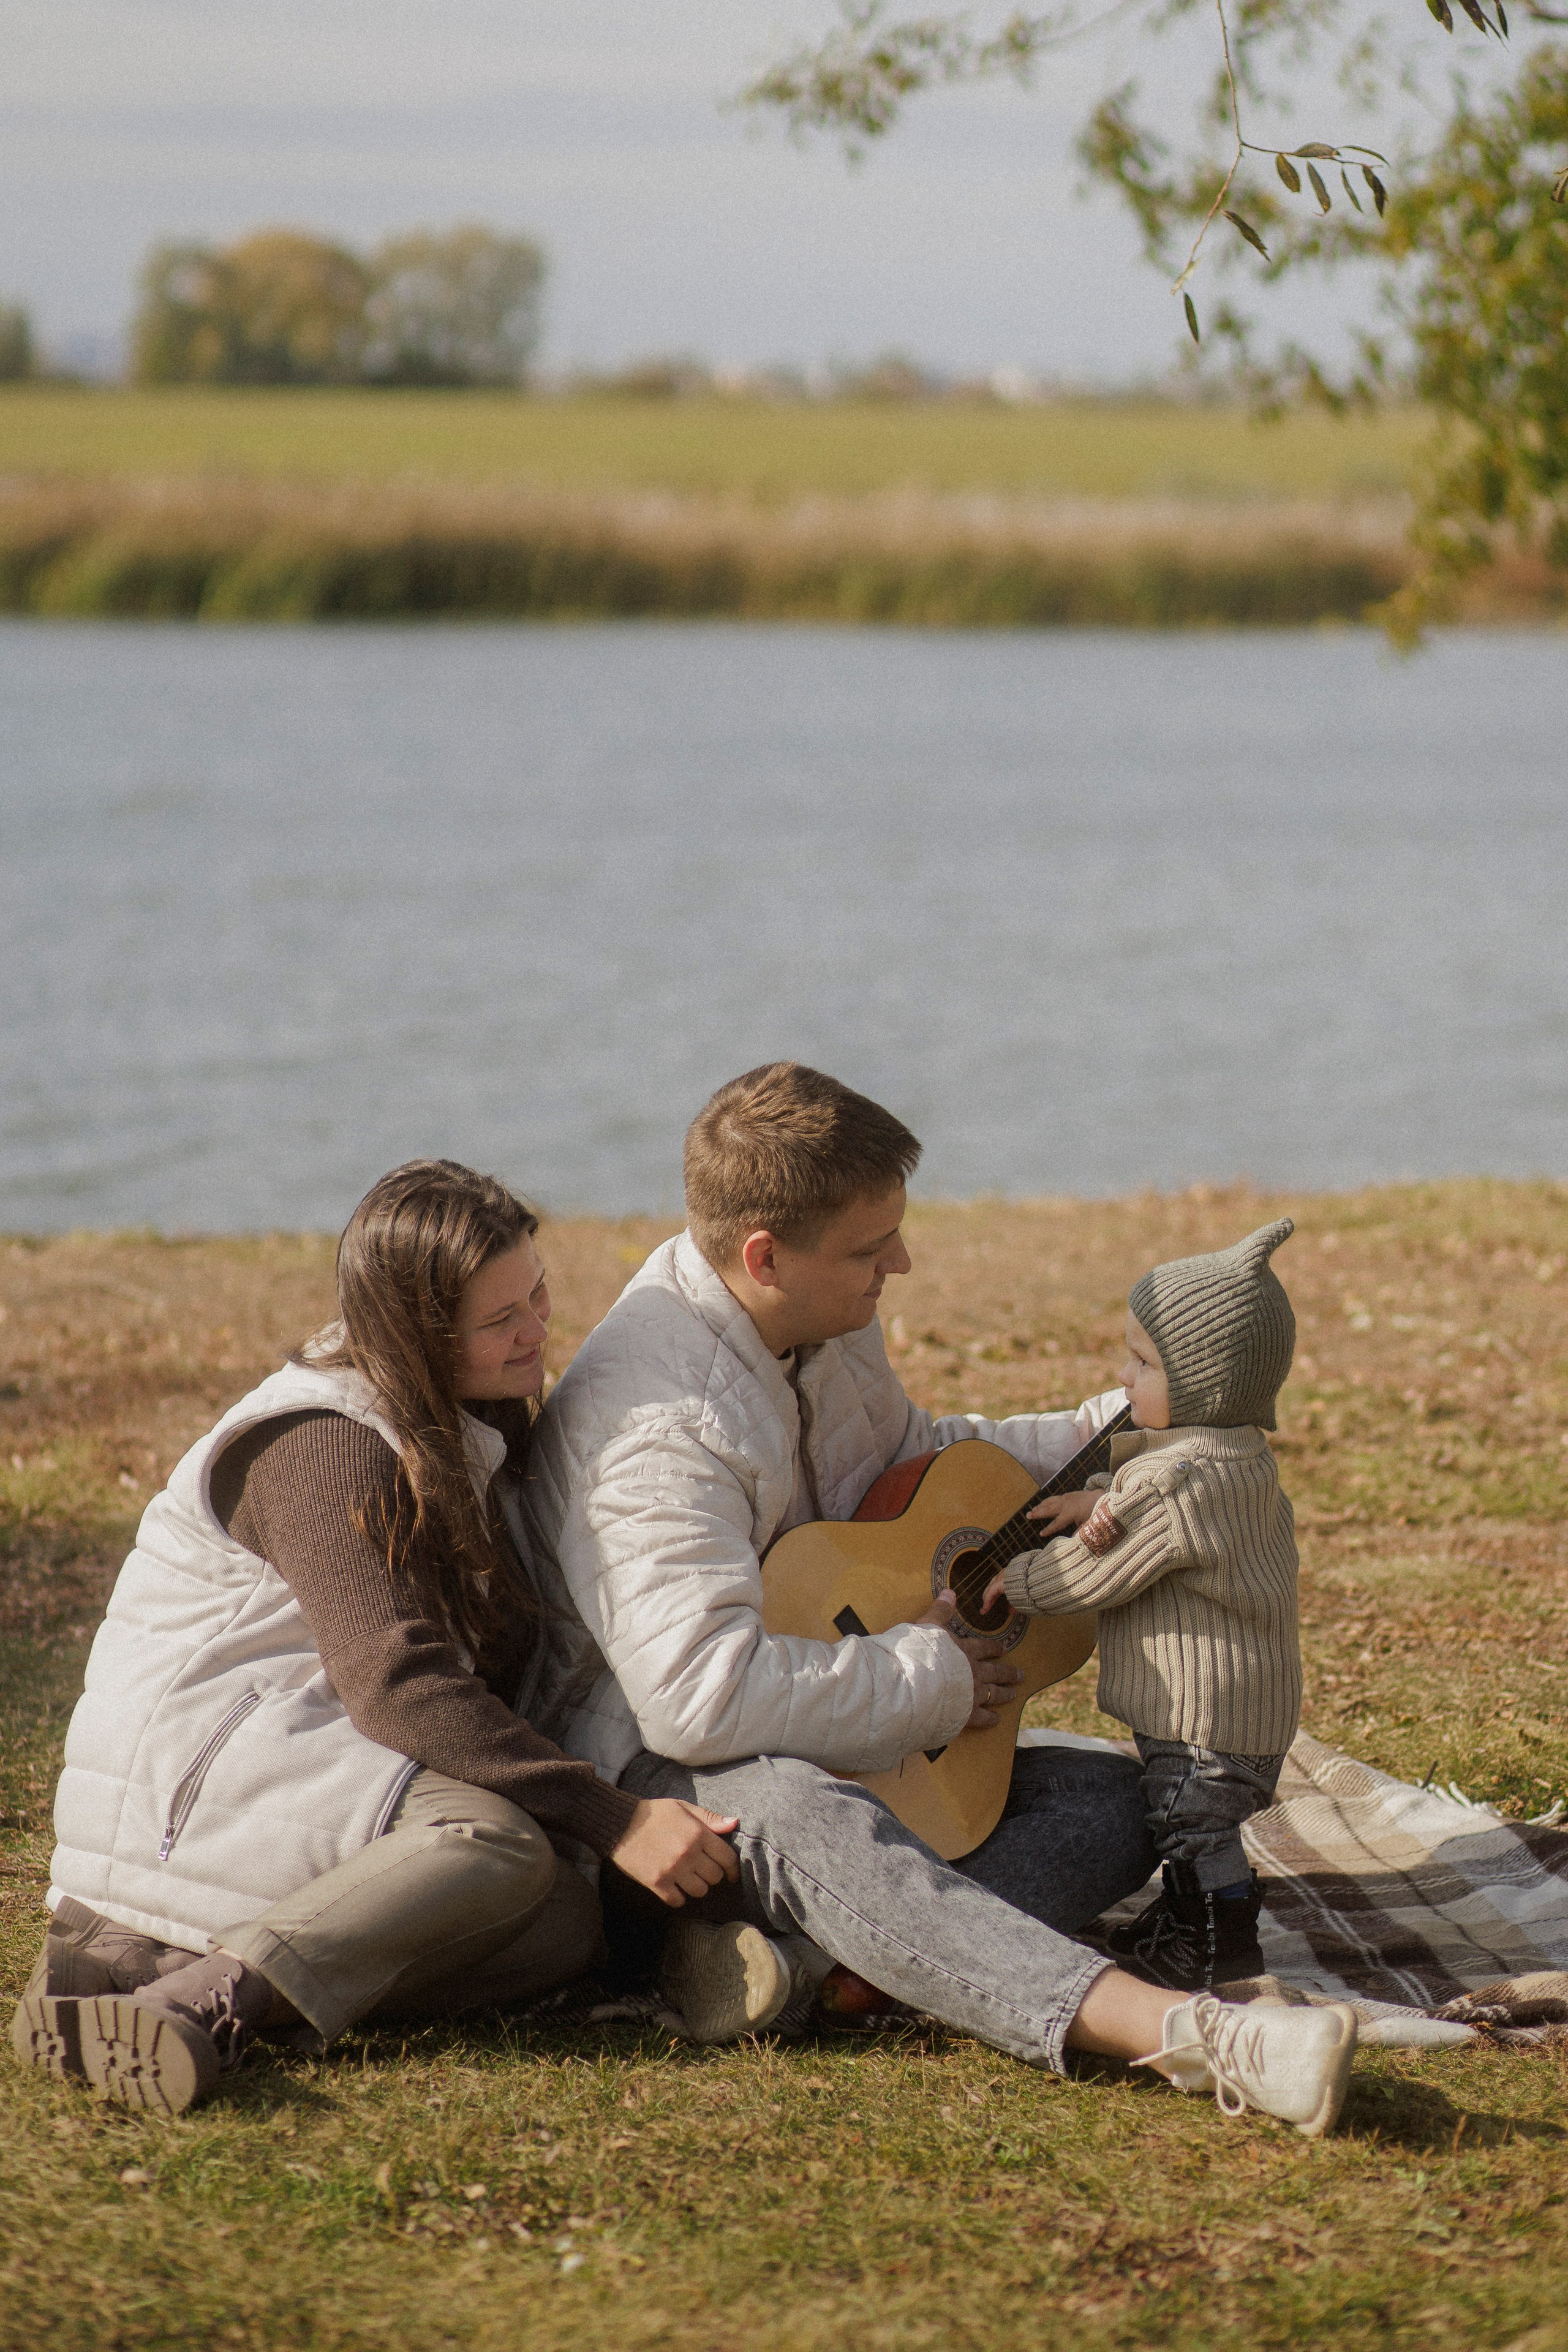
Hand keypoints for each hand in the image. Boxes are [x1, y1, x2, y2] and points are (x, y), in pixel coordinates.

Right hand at [609, 1797, 740, 1907]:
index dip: (733, 1869)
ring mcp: (673, 1870)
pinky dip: (679, 1897)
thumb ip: (709, 1817)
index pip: (727, 1858)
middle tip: (702, 1870)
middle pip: (715, 1877)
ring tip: (688, 1878)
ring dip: (697, 1886)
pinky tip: (674, 1887)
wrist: (619, 1824)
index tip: (731, 1874)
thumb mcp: (682, 1807)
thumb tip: (734, 1823)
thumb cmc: (653, 1813)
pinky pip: (678, 1901)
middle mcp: (688, 1853)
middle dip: (712, 1875)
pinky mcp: (657, 1883)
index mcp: (698, 1833)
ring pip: (700, 1891)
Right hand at [917, 1589, 1021, 1730]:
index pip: (984, 1648)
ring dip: (1005, 1693)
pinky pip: (984, 1717)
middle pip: (996, 1672)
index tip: (1004, 1649)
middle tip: (1021, 1675)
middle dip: (1009, 1673)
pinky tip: (997, 1720)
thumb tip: (950, 1592)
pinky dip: (991, 1719)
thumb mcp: (928, 1625)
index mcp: (965, 1651)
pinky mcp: (966, 1714)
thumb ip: (941, 1611)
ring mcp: (972, 1694)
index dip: (994, 1648)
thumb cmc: (919, 1652)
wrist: (916, 1683)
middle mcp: (974, 1672)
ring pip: (994, 1694)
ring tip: (1013, 1694)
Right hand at [1026, 1489, 1098, 1539]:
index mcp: (1070, 1513)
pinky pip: (1054, 1498)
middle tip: (1027, 1516)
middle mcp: (1065, 1504)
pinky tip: (1044, 1503)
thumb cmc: (1096, 1512)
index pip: (1056, 1523)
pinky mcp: (1068, 1495)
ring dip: (1040, 1506)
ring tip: (1032, 1510)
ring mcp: (1066, 1498)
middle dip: (1038, 1513)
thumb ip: (1079, 1533)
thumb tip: (1072, 1542)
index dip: (1048, 1529)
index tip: (1041, 1534)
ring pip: (1050, 1502)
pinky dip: (1047, 1501)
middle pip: (1048, 1509)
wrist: (1102, 1496)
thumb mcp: (1089, 1525)